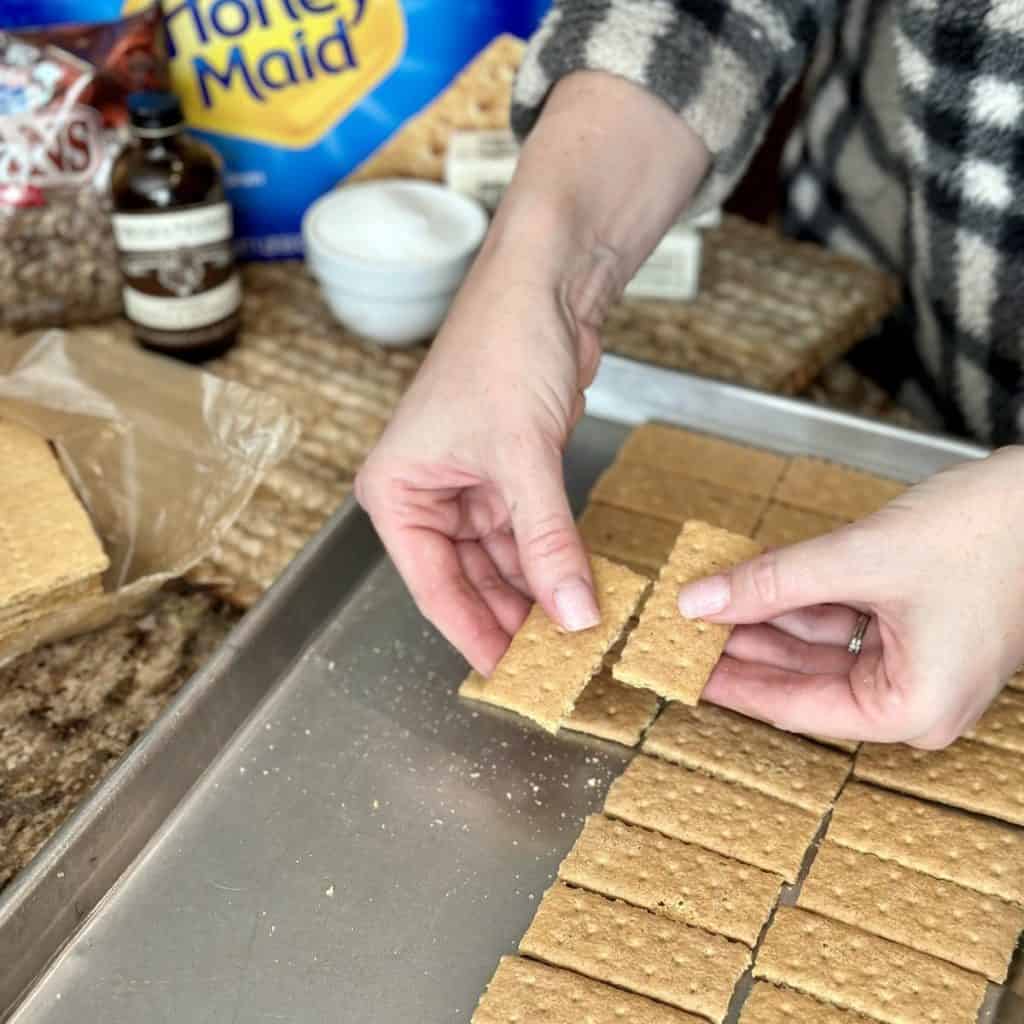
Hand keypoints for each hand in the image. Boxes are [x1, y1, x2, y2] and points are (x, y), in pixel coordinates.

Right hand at [356, 241, 600, 674]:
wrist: (545, 284)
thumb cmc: (504, 351)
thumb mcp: (523, 457)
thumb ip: (547, 541)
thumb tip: (575, 616)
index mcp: (398, 492)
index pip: (433, 585)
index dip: (474, 634)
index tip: (510, 678)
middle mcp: (426, 493)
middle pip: (467, 579)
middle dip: (511, 617)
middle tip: (554, 664)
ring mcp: (468, 485)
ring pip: (501, 561)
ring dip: (538, 592)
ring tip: (574, 636)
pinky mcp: (508, 473)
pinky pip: (529, 534)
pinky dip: (553, 559)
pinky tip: (580, 589)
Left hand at [677, 448, 1023, 747]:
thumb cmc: (989, 534)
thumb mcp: (861, 558)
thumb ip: (773, 583)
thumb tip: (699, 602)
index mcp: (911, 708)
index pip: (795, 707)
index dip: (731, 686)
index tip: (680, 671)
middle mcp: (915, 697)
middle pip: (804, 678)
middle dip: (742, 648)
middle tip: (682, 631)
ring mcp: (917, 661)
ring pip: (819, 646)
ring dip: (765, 619)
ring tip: (706, 602)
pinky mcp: (918, 626)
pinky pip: (844, 621)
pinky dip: (799, 600)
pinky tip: (754, 581)